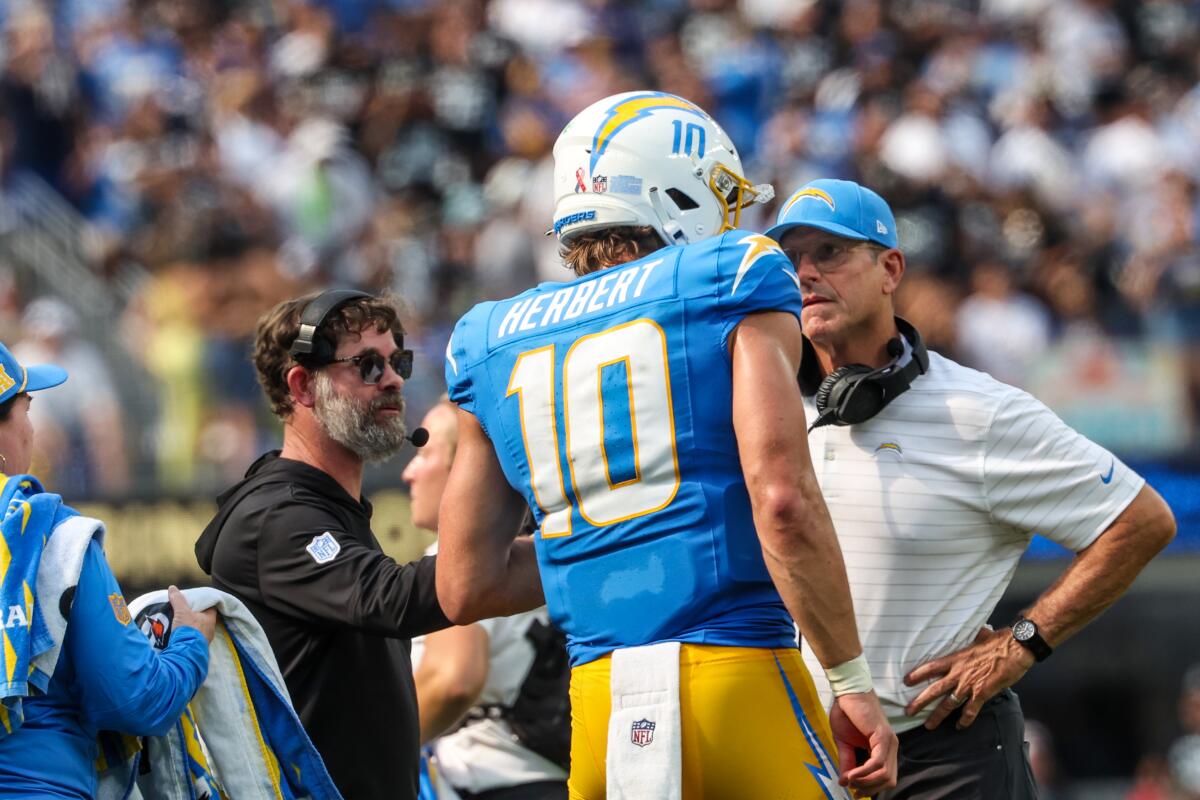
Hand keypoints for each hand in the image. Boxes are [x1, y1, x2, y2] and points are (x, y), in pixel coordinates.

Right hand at [168, 585, 216, 643]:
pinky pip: (193, 638)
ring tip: (181, 622)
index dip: (203, 602)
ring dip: (191, 626)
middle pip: (203, 618)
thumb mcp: (182, 612)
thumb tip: (172, 588)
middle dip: (195, 615)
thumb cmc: (188, 630)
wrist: (185, 654)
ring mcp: (204, 640)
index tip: (195, 600)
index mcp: (210, 619)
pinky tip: (179, 634)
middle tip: (186, 611)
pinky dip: (187, 635)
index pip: (210, 607)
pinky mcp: (196, 648)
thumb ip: (178, 600)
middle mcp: (210, 629)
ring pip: (198, 629)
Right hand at [829, 690, 897, 796]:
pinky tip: (852, 774)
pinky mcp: (883, 737)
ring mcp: (890, 742)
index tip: (854, 792)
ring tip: (850, 779)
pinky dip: (864, 773)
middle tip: (852, 788)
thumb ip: (847, 762)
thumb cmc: (846, 713)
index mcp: (884, 749)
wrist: (847, 691)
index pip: (886, 778)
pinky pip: (877, 763)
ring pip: (885, 776)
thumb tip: (844, 782)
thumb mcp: (844, 743)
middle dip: (869, 789)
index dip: (871, 788)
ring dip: (866, 782)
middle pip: (888, 781)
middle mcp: (891, 747)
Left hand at [903, 626, 1034, 729]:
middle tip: (908, 711)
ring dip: (937, 716)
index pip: (931, 667)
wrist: (1015, 649)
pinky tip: (959, 726)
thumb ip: (977, 638)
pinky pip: (970, 711)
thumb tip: (981, 631)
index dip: (917, 674)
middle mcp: (959, 673)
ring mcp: (969, 684)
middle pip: (934, 689)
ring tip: (928, 725)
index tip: (906, 680)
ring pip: (948, 704)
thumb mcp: (981, 638)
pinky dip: (964, 720)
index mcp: (956, 659)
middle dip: (920, 701)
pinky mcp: (982, 693)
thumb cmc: (1000, 642)